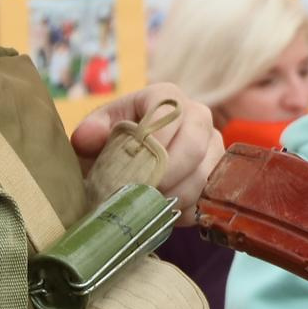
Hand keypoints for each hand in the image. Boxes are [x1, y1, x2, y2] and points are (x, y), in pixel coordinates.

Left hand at [72, 84, 222, 216]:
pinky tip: (162, 211)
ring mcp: (212, 145)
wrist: (125, 164)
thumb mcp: (94, 135)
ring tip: (148, 206)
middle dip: (167, 175)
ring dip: (174, 196)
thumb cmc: (110, 145)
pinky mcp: (218, 174)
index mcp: (166, 97)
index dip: (154, 141)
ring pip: (204, 174)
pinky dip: (184, 210)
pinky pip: (208, 195)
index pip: (170, 113)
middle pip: (194, 145)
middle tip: (142, 194)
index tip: (134, 167)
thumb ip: (90, 131)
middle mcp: (197, 116)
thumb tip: (89, 137)